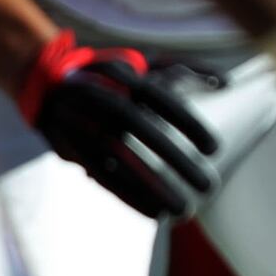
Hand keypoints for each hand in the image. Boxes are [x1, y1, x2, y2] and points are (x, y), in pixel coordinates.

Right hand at [20, 32, 221, 221]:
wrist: (46, 82)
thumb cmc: (113, 74)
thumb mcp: (146, 62)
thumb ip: (189, 68)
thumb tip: (229, 84)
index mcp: (120, 75)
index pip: (158, 98)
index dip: (187, 122)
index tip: (216, 148)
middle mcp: (99, 97)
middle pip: (139, 130)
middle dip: (174, 160)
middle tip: (209, 186)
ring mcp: (81, 123)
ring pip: (117, 158)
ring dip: (152, 187)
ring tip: (185, 210)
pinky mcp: (69, 149)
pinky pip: (101, 176)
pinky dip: (128, 196)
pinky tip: (156, 214)